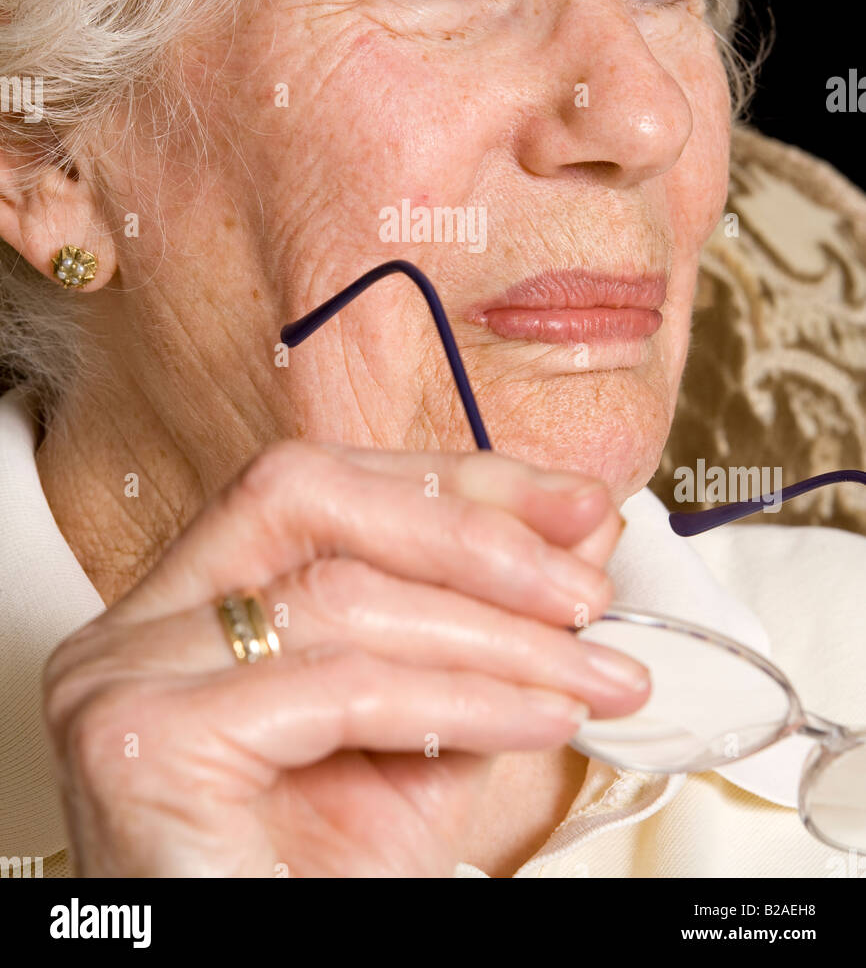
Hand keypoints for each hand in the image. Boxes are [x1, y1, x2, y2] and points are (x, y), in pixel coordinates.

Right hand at [42, 441, 648, 876]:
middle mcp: (138, 626)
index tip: (574, 504)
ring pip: (340, 595)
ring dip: (495, 633)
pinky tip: (537, 720)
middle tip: (584, 587)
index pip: (324, 491)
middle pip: (309, 497)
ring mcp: (124, 675)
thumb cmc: (314, 887)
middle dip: (470, 531)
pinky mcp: (142, 740)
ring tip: (588, 675)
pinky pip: (342, 688)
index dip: (455, 484)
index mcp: (191, 606)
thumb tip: (579, 537)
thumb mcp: (418, 743)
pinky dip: (463, 700)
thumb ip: (484, 636)